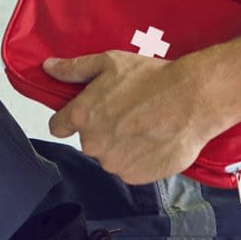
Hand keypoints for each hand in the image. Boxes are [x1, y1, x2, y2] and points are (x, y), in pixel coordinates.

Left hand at [44, 49, 227, 183]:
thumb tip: (49, 68)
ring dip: (122, 145)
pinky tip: (154, 139)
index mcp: (81, 116)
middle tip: (127, 111)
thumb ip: (74, 69)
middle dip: (103, 129)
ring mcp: (114, 163)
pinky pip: (131, 168)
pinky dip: (140, 158)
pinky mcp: (136, 176)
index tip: (87, 112)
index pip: (58, 126)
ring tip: (145, 125)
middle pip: (89, 140)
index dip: (69, 118)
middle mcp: (93, 144)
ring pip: (111, 155)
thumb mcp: (109, 63)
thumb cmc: (151, 79)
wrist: (192, 100)